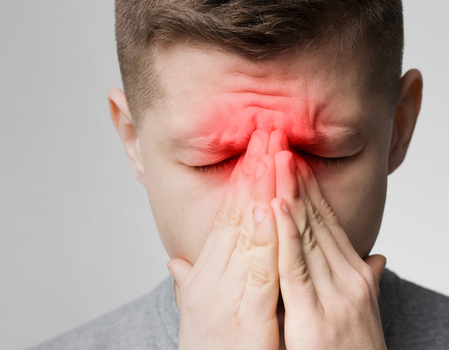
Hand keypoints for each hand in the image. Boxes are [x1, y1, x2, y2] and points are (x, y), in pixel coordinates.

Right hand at [167, 130, 280, 349]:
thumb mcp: (199, 314)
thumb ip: (191, 284)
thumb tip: (177, 264)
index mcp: (208, 276)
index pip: (228, 218)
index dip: (243, 181)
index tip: (257, 147)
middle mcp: (212, 279)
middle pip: (237, 215)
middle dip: (253, 171)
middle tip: (268, 131)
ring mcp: (227, 296)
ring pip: (246, 234)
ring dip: (260, 191)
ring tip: (272, 153)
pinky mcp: (247, 317)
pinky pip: (258, 272)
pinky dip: (264, 239)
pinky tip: (271, 209)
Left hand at [268, 130, 386, 349]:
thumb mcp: (365, 312)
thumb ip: (368, 281)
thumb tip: (378, 258)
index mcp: (356, 276)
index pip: (329, 224)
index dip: (310, 190)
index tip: (294, 160)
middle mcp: (350, 278)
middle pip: (318, 220)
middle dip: (298, 181)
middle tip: (281, 144)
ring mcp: (336, 295)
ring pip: (307, 235)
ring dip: (290, 195)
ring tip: (276, 160)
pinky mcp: (316, 315)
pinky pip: (295, 267)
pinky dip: (284, 235)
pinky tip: (272, 208)